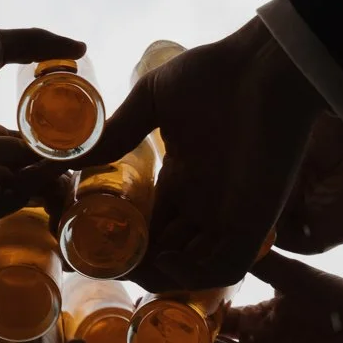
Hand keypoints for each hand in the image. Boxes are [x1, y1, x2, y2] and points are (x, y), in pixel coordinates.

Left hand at [0, 11, 81, 220]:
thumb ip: (36, 46)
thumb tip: (79, 47)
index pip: (10, 153)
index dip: (40, 153)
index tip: (69, 144)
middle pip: (12, 177)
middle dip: (46, 176)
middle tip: (77, 161)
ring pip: (6, 195)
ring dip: (38, 187)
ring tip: (65, 166)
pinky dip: (22, 197)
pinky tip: (45, 172)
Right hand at [78, 17, 320, 289]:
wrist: (266, 66)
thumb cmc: (217, 73)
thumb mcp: (154, 97)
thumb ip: (121, 129)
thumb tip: (77, 155)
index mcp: (185, 177)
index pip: (153, 224)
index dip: (126, 240)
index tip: (92, 244)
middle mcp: (206, 202)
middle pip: (170, 252)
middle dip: (138, 265)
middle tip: (103, 264)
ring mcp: (230, 214)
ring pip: (195, 267)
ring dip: (163, 275)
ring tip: (130, 268)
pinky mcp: (253, 221)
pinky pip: (225, 267)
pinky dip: (194, 274)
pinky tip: (164, 260)